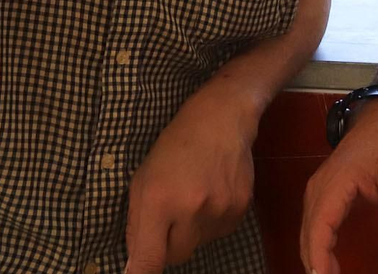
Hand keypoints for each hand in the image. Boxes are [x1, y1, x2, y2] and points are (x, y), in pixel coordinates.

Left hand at [124, 90, 256, 272]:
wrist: (223, 118)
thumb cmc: (174, 145)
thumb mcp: (143, 178)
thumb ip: (136, 223)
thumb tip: (136, 264)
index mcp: (158, 201)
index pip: (149, 259)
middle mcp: (190, 210)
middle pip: (176, 256)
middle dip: (168, 244)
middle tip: (170, 214)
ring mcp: (219, 211)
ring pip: (199, 244)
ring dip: (192, 230)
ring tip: (195, 193)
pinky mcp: (240, 210)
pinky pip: (219, 232)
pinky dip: (212, 221)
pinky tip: (212, 192)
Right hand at [300, 100, 377, 273]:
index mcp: (335, 184)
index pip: (320, 225)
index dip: (319, 255)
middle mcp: (318, 189)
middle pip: (309, 233)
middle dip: (314, 263)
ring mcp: (316, 191)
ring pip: (307, 231)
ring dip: (313, 256)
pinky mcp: (321, 195)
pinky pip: (313, 225)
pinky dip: (316, 246)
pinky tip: (326, 264)